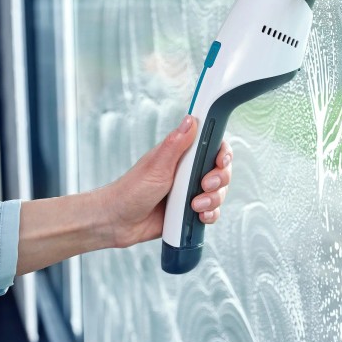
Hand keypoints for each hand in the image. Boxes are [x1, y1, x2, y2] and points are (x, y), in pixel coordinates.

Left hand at [17, 115, 230, 274]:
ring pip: (219, 193)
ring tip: (195, 205)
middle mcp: (189, 172)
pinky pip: (212, 212)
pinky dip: (210, 214)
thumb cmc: (130, 190)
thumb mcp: (156, 165)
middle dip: (219, 179)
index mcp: (182, 155)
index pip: (213, 146)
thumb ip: (176, 143)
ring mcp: (191, 192)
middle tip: (204, 185)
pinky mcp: (190, 211)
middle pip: (221, 170)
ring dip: (213, 199)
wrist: (117, 222)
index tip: (221, 161)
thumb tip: (191, 119)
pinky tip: (198, 216)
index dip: (223, 153)